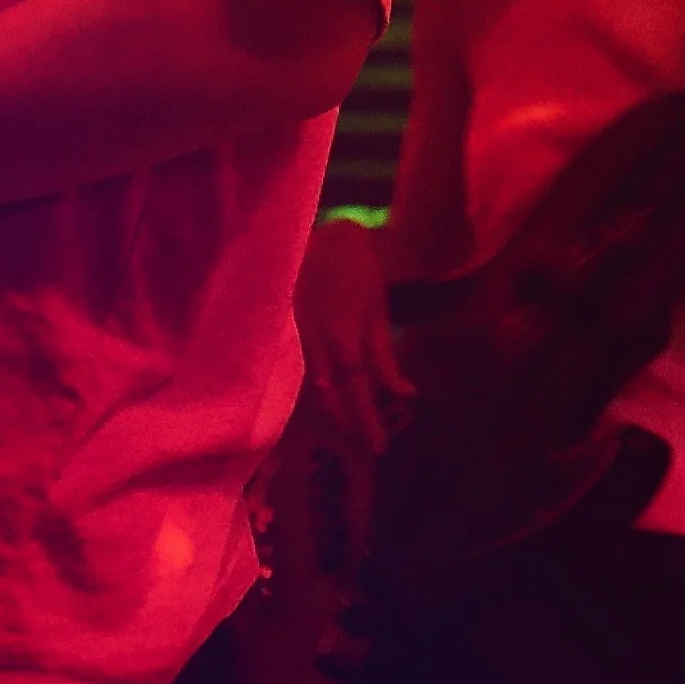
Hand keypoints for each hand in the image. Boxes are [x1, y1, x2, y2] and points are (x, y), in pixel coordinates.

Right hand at [294, 215, 410, 453]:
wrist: (326, 236)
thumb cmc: (360, 274)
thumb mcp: (378, 313)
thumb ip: (386, 358)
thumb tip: (407, 395)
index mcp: (342, 333)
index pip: (356, 388)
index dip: (367, 420)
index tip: (379, 447)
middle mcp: (313, 338)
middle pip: (326, 394)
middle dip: (343, 423)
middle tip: (360, 445)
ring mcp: (291, 334)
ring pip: (304, 385)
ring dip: (322, 412)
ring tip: (340, 432)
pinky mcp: (277, 330)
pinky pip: (290, 369)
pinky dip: (301, 390)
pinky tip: (311, 404)